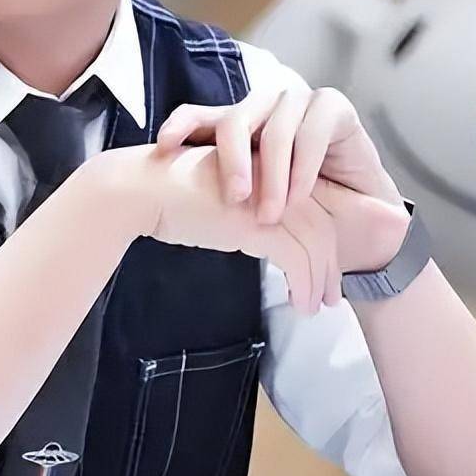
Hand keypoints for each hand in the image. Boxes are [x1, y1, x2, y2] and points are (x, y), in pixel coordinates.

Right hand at [98, 145, 406, 314]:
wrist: (144, 190)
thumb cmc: (173, 198)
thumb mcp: (223, 200)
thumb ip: (248, 213)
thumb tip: (266, 241)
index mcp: (270, 169)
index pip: (314, 207)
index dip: (326, 243)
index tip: (326, 272)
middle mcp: (276, 177)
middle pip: (323, 225)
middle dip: (331, 265)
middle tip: (331, 296)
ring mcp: (269, 196)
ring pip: (315, 244)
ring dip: (319, 280)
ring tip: (313, 307)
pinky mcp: (258, 220)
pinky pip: (297, 259)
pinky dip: (304, 285)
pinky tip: (299, 303)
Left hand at [155, 78, 405, 228]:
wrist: (356, 220)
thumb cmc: (295, 210)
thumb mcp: (248, 200)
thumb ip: (217, 188)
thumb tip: (163, 195)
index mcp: (234, 123)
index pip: (198, 115)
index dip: (180, 126)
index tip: (163, 148)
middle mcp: (262, 105)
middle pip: (235, 121)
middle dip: (231, 161)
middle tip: (234, 198)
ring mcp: (298, 101)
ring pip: (275, 130)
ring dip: (273, 176)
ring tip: (270, 214)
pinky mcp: (333, 107)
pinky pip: (312, 132)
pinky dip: (303, 169)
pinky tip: (298, 197)